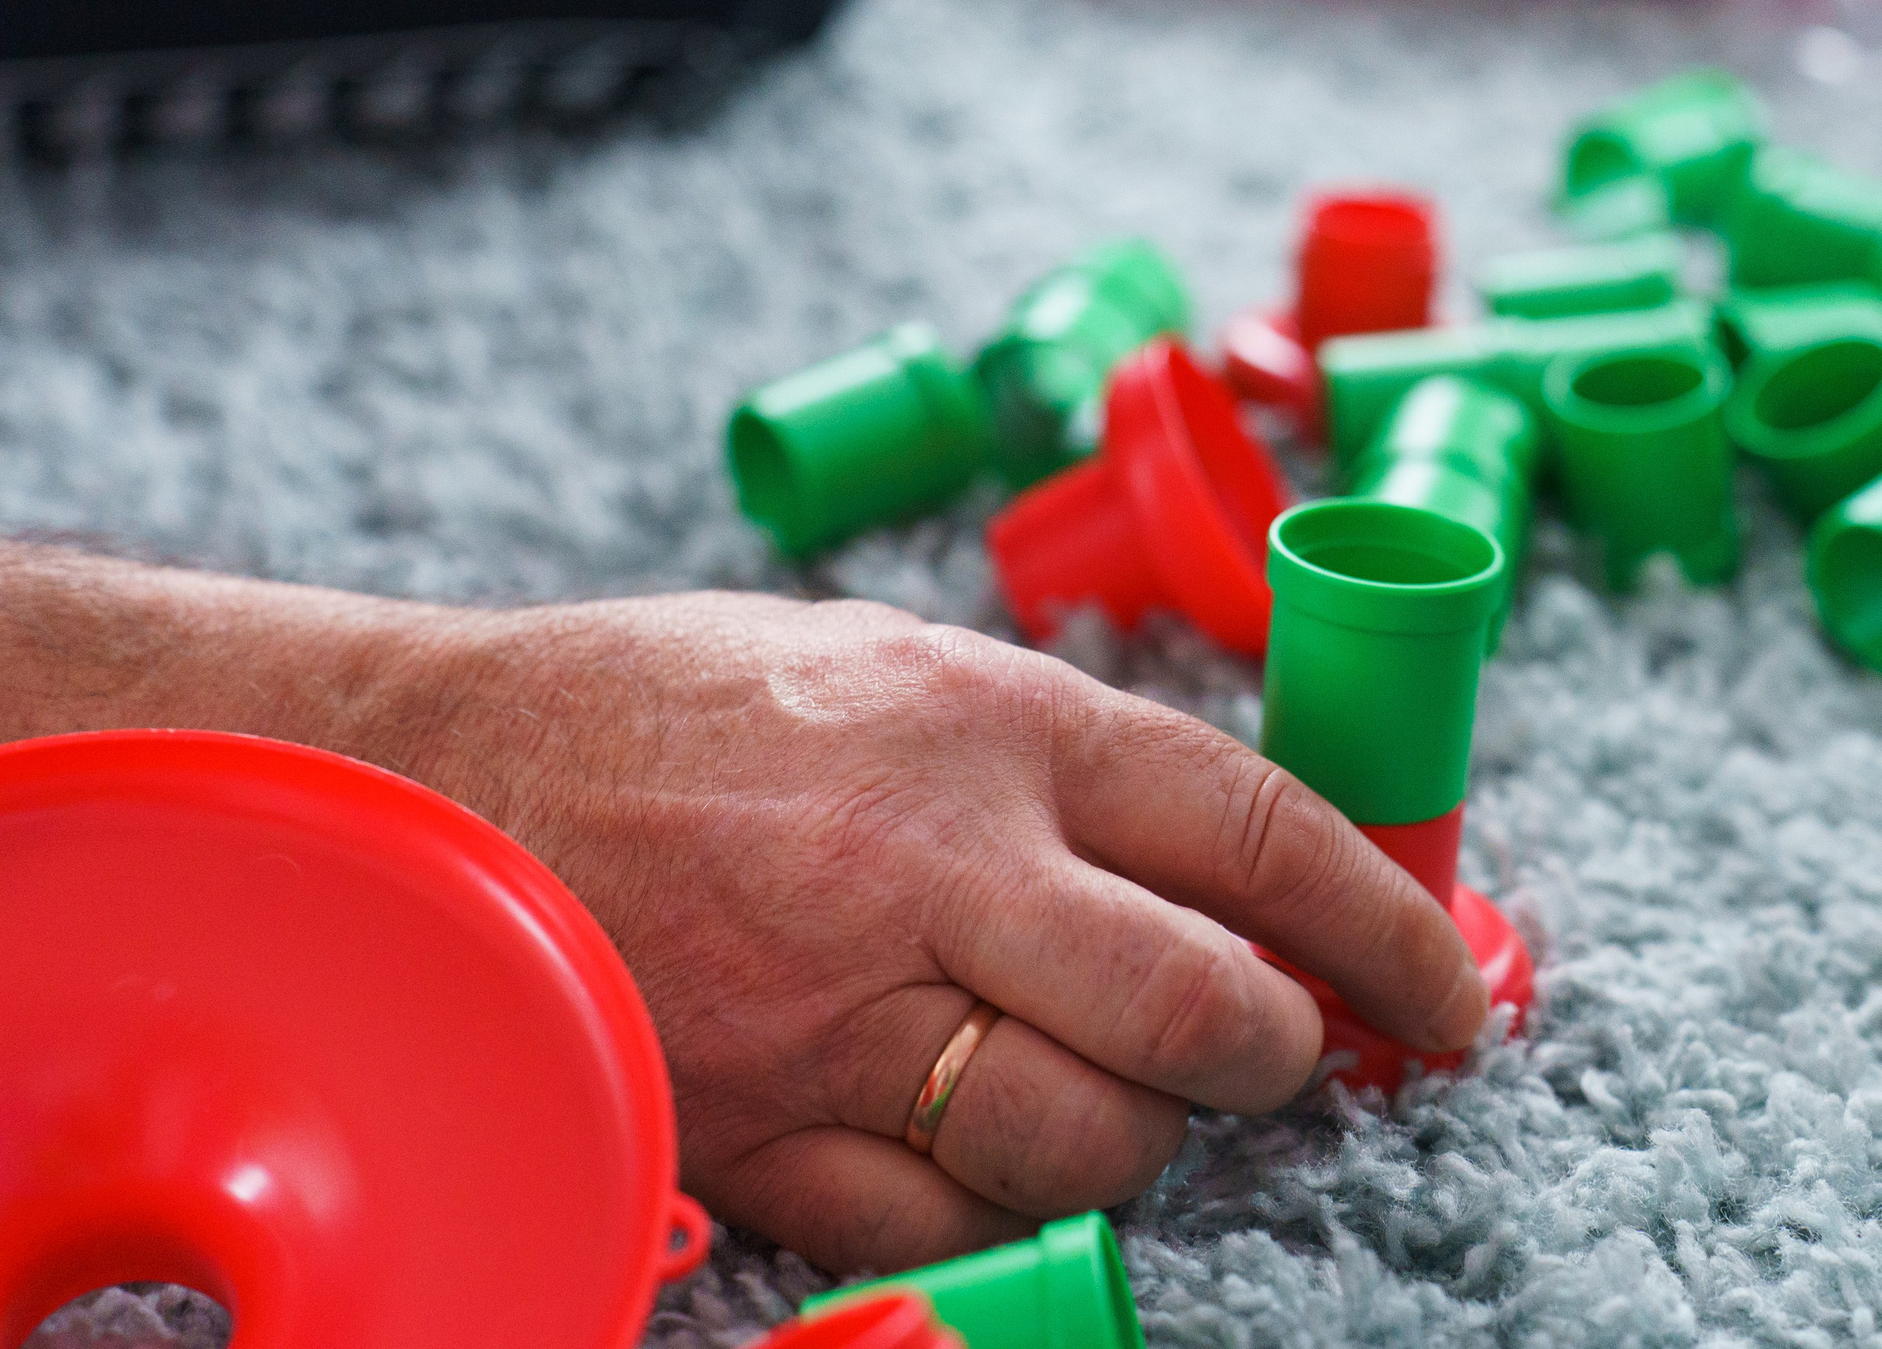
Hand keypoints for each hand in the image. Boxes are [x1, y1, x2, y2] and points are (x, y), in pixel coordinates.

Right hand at [403, 592, 1489, 1270]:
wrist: (438, 787)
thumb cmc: (672, 708)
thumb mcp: (889, 664)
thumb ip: (1055, 759)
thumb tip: (1226, 861)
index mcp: (984, 720)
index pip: (1258, 830)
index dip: (1387, 925)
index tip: (1444, 987)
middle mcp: (933, 865)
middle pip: (1202, 1011)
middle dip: (1282, 1052)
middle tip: (1286, 1048)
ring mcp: (842, 1011)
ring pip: (1091, 1138)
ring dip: (1146, 1132)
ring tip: (1117, 1081)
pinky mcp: (763, 1131)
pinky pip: (952, 1216)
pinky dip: (1007, 1198)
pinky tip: (986, 1137)